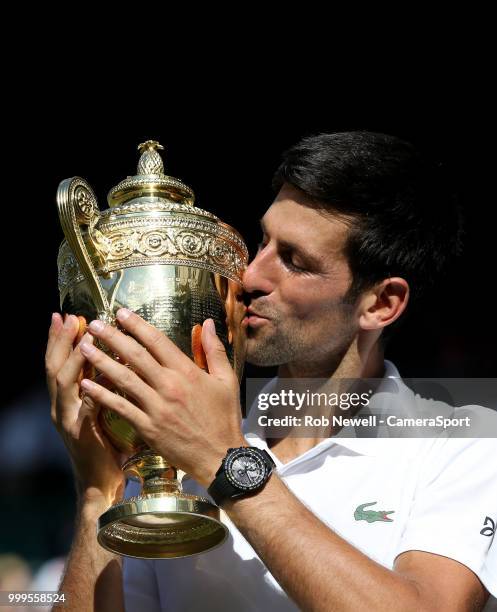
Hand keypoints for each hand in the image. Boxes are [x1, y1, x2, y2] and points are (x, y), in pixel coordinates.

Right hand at [45, 313, 125, 505]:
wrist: (100, 482)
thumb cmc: (106, 444)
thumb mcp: (100, 410)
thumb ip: (101, 387)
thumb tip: (115, 359)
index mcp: (66, 400)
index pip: (58, 362)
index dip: (59, 339)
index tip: (66, 316)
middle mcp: (60, 406)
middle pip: (54, 366)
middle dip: (61, 340)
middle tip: (70, 318)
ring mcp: (67, 419)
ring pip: (63, 382)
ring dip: (74, 358)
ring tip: (85, 337)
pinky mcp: (81, 433)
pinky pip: (86, 405)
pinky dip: (94, 387)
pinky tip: (104, 373)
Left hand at [79, 309, 246, 487]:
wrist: (221, 458)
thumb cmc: (225, 418)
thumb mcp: (227, 380)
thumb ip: (214, 350)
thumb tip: (206, 323)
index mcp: (188, 372)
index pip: (158, 341)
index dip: (137, 325)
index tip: (121, 313)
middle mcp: (169, 386)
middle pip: (136, 356)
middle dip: (112, 337)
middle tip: (94, 324)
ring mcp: (157, 407)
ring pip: (124, 379)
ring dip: (101, 361)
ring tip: (84, 348)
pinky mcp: (148, 428)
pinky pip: (121, 408)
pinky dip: (102, 396)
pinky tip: (87, 385)